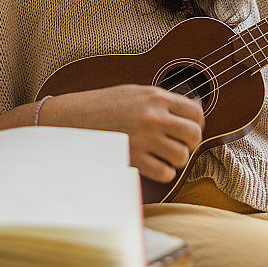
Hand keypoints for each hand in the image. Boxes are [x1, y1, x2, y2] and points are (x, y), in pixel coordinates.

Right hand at [43, 85, 204, 182]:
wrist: (69, 120)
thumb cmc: (101, 106)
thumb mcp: (134, 93)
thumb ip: (163, 101)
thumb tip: (195, 107)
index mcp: (155, 97)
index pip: (196, 112)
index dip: (197, 124)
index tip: (189, 130)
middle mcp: (153, 116)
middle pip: (194, 135)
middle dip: (191, 144)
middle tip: (180, 146)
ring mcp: (144, 138)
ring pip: (182, 156)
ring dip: (177, 160)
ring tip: (165, 157)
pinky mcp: (133, 158)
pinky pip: (165, 173)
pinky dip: (164, 173)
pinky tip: (154, 166)